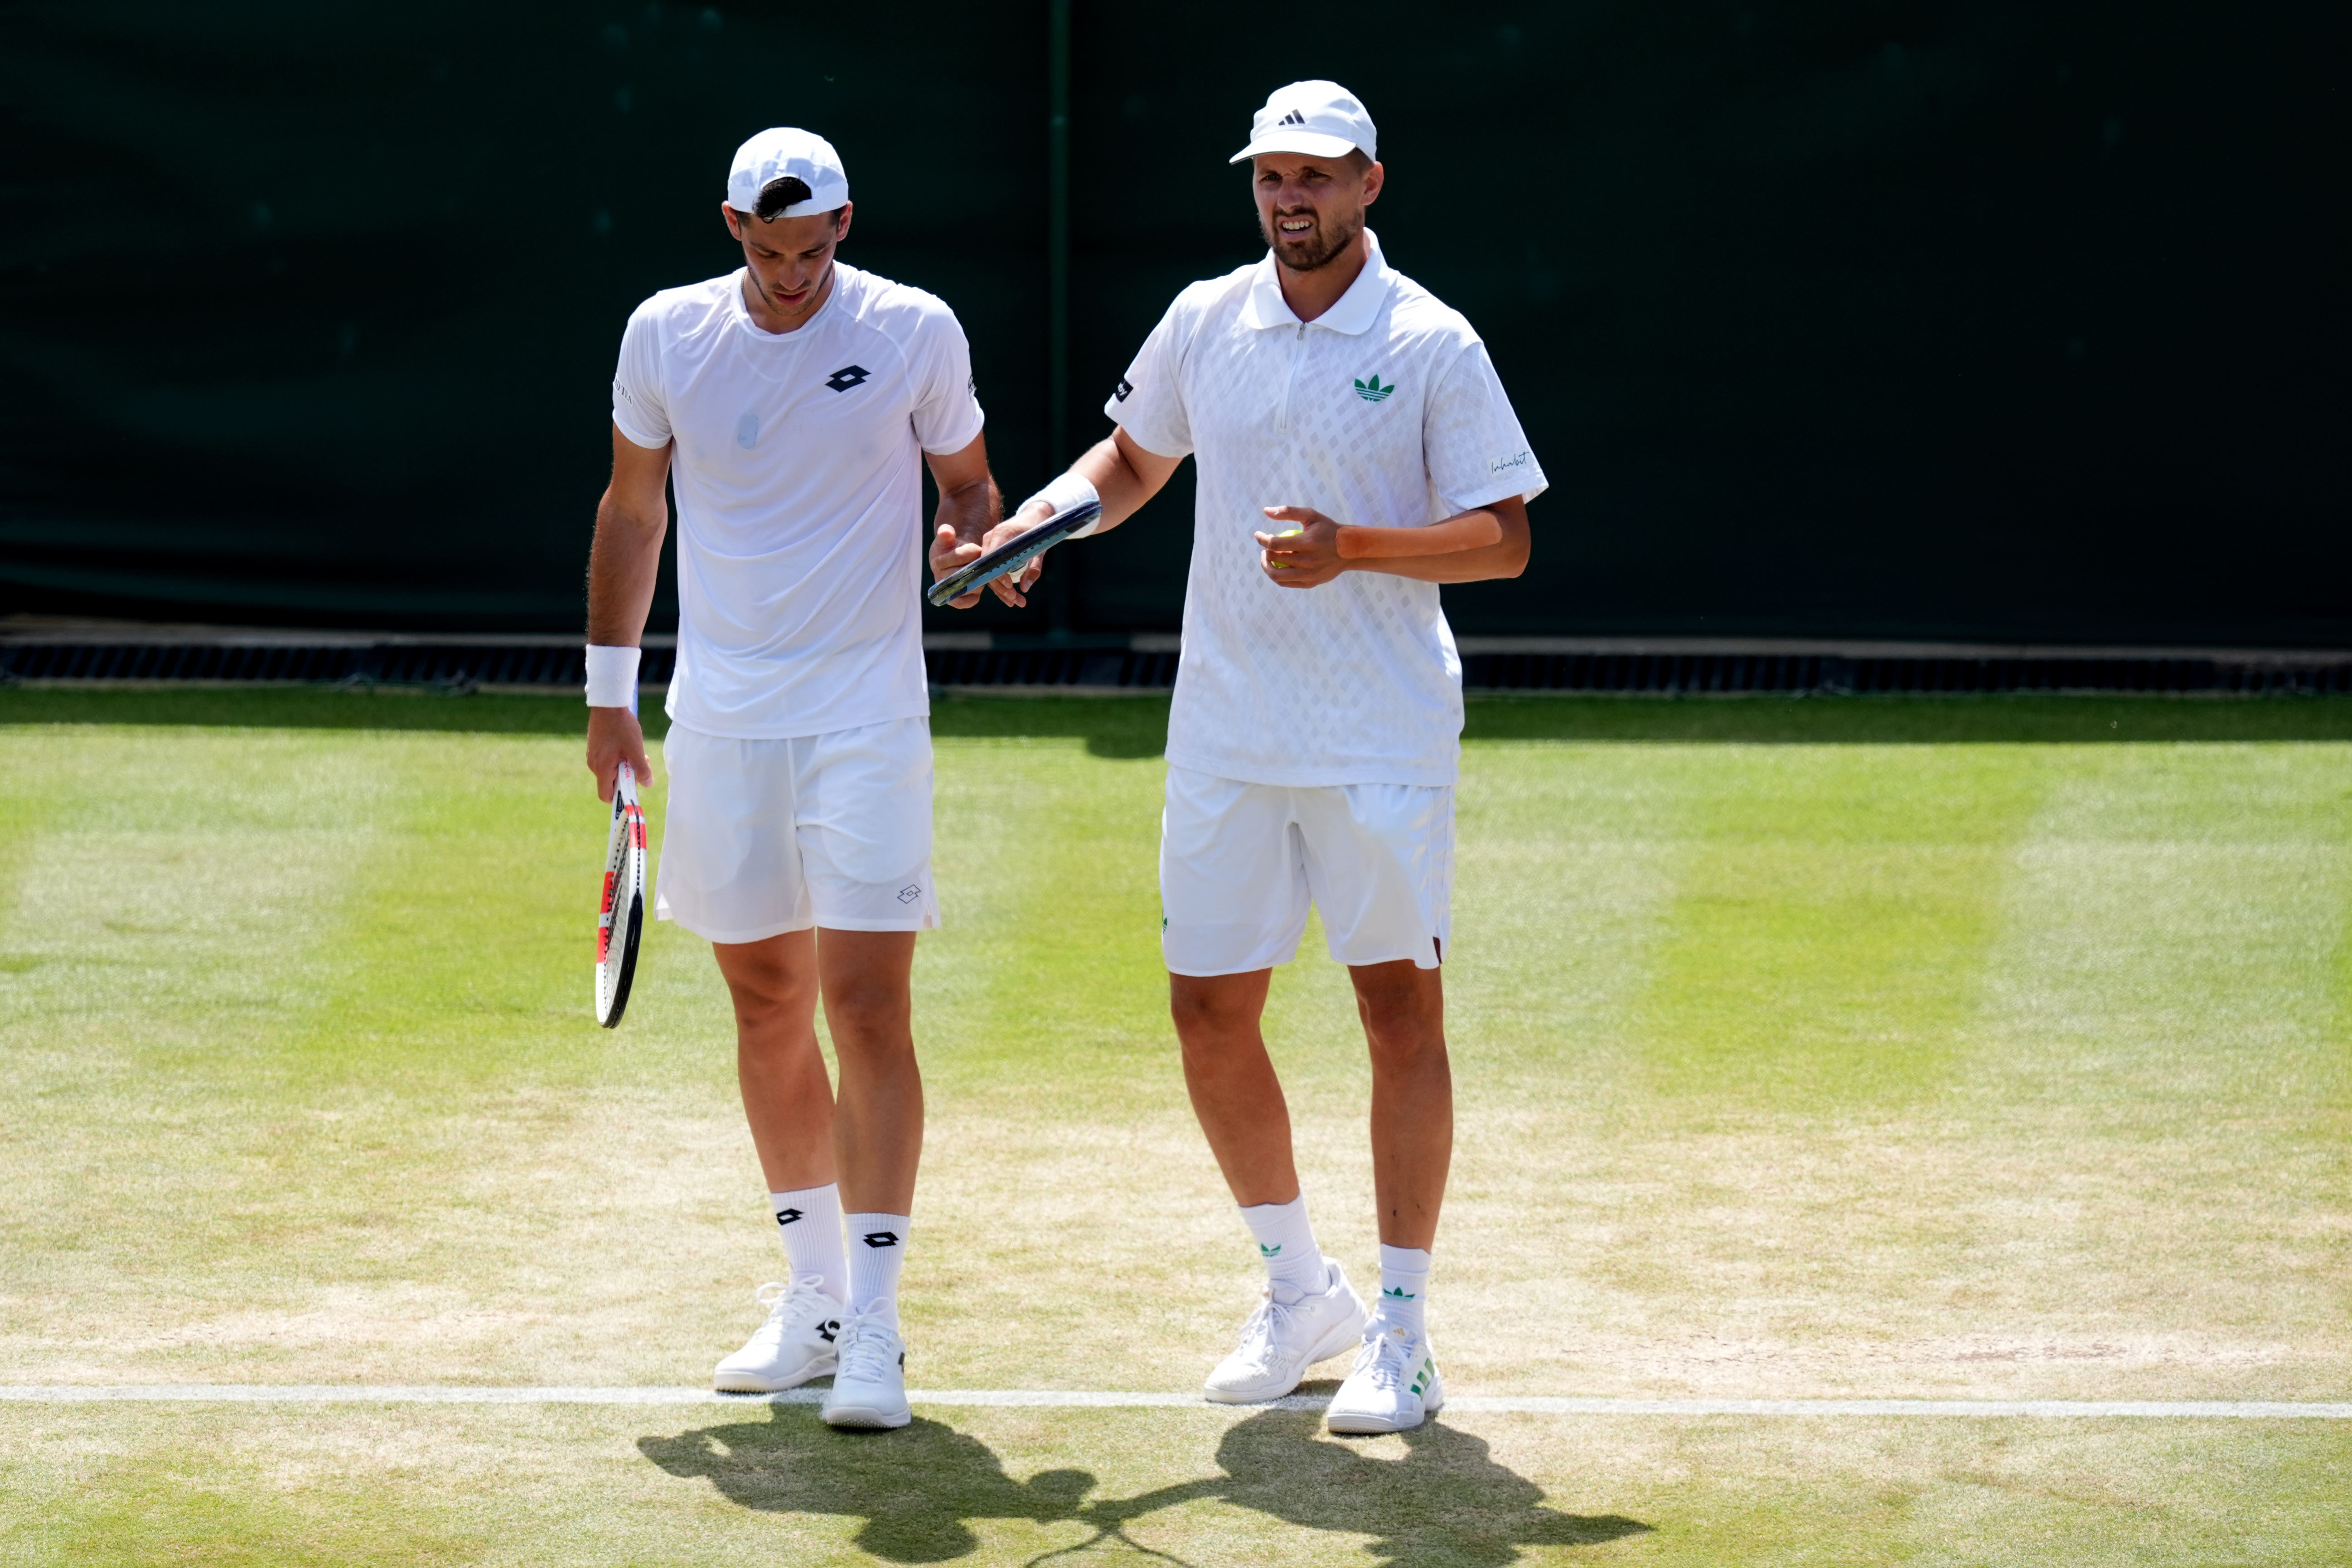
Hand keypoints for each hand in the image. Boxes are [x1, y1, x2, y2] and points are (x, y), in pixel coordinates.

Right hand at [586, 705, 653, 802]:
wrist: (608, 705)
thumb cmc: (622, 726)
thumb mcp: (636, 749)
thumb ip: (642, 769)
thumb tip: (647, 784)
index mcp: (602, 768)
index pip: (606, 795)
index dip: (619, 797)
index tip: (634, 790)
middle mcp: (594, 765)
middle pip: (610, 783)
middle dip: (627, 778)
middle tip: (641, 766)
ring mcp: (593, 756)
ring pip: (610, 770)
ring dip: (625, 767)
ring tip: (637, 753)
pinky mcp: (595, 748)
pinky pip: (607, 761)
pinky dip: (619, 759)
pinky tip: (628, 747)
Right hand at [931, 502, 1051, 608]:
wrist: (1034, 515)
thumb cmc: (1038, 530)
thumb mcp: (1040, 548)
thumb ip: (1033, 568)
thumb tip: (1025, 588)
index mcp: (1002, 533)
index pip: (993, 559)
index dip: (999, 575)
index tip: (1011, 587)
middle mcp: (991, 538)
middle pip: (989, 568)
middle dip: (1001, 587)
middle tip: (1015, 600)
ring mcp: (989, 544)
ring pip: (989, 572)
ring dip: (1001, 589)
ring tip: (1016, 602)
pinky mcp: (991, 550)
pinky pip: (992, 570)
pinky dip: (1001, 583)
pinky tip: (1010, 597)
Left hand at [1255, 505, 1348, 587]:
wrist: (1350, 550)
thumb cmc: (1328, 529)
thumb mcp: (1311, 515)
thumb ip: (1287, 511)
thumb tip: (1265, 511)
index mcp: (1308, 542)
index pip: (1275, 544)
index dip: (1262, 539)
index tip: (1258, 535)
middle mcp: (1308, 561)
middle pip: (1275, 560)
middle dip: (1264, 552)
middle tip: (1265, 547)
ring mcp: (1309, 575)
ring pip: (1277, 576)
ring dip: (1267, 567)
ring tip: (1267, 558)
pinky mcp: (1310, 583)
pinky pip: (1286, 583)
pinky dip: (1278, 576)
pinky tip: (1277, 567)